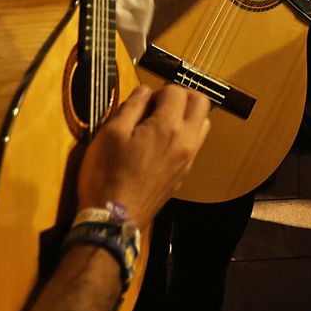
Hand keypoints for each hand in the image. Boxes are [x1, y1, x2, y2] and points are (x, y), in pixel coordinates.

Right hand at [75, 85, 211, 221]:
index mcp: (168, 127)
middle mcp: (186, 140)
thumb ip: (131, 106)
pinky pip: (195, 144)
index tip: (142, 102)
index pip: (177, 92)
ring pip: (203, 124)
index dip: (158, 90)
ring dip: (187, 115)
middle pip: (201, 103)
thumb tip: (145, 91)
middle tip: (157, 105)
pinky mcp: (184, 174)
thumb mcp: (110, 133)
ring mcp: (188, 159)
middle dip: (181, 96)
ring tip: (161, 123)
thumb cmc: (107, 174)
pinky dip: (184, 134)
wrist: (114, 220)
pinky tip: (160, 144)